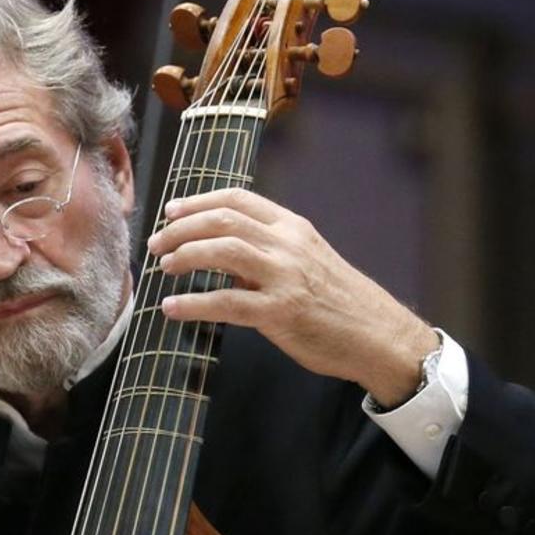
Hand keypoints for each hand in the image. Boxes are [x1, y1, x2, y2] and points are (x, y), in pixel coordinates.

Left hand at [147, 189, 436, 403]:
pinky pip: (226, 303)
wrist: (378, 335)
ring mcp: (285, 277)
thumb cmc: (339, 302)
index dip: (198, 201)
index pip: (239, 199)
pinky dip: (193, 303)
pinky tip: (172, 307)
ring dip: (184, 255)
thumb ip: (268, 253)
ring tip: (162, 266)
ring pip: (222, 251)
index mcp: (293, 227)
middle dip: (181, 228)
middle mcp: (288, 245)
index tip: (171, 211)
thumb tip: (222, 258)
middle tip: (156, 243)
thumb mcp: (308, 261)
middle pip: (223, 220)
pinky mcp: (280, 312)